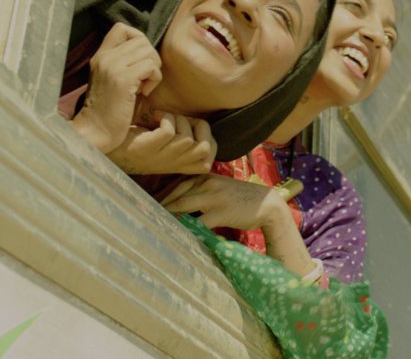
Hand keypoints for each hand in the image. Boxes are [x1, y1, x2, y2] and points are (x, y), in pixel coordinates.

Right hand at [72, 23, 161, 152]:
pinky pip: (151, 67)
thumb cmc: (109, 111)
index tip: (140, 61)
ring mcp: (112, 67)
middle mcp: (104, 57)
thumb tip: (147, 52)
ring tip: (144, 86)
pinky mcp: (123, 80)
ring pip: (148, 51)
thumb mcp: (112, 80)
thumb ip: (123, 64)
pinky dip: (154, 79)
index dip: (138, 39)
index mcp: (100, 56)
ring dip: (154, 70)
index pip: (121, 28)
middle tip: (145, 79)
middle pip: (141, 40)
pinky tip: (144, 93)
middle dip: (151, 58)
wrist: (95, 132)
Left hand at [107, 113, 216, 174]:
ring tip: (164, 117)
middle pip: (203, 149)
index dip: (209, 141)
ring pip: (187, 139)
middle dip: (199, 127)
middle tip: (182, 119)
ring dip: (178, 119)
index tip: (194, 128)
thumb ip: (180, 139)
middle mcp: (170, 165)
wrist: (104, 144)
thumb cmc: (135, 138)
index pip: (208, 162)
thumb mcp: (162, 144)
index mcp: (176, 165)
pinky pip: (169, 132)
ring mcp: (158, 159)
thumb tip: (199, 122)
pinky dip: (164, 117)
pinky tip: (153, 116)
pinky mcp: (145, 149)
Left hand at [160, 174, 289, 230]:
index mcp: (206, 176)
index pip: (178, 184)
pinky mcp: (221, 212)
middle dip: (160, 204)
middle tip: (144, 213)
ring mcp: (214, 197)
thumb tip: (178, 202)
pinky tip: (177, 235)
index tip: (148, 203)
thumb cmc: (241, 198)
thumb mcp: (220, 188)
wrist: (267, 204)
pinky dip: (186, 228)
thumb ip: (201, 191)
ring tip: (154, 224)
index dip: (162, 195)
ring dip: (168, 215)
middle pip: (177, 193)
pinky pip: (198, 222)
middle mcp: (208, 183)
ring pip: (183, 205)